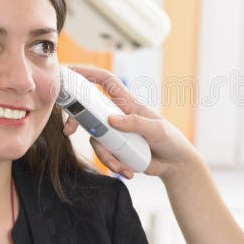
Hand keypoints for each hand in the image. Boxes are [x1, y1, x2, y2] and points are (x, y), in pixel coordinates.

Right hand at [62, 65, 203, 179]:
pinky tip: (129, 171)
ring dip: (106, 156)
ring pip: (95, 138)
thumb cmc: (170, 139)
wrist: (174, 164)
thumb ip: (136, 123)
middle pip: (89, 110)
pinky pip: (104, 154)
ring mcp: (114, 132)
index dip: (88, 73)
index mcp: (128, 103)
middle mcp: (117, 115)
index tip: (70, 71)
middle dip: (76, 120)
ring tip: (123, 167)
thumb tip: (111, 119)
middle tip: (68, 131)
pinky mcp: (115, 148)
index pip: (106, 81)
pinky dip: (113, 164)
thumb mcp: (157, 130)